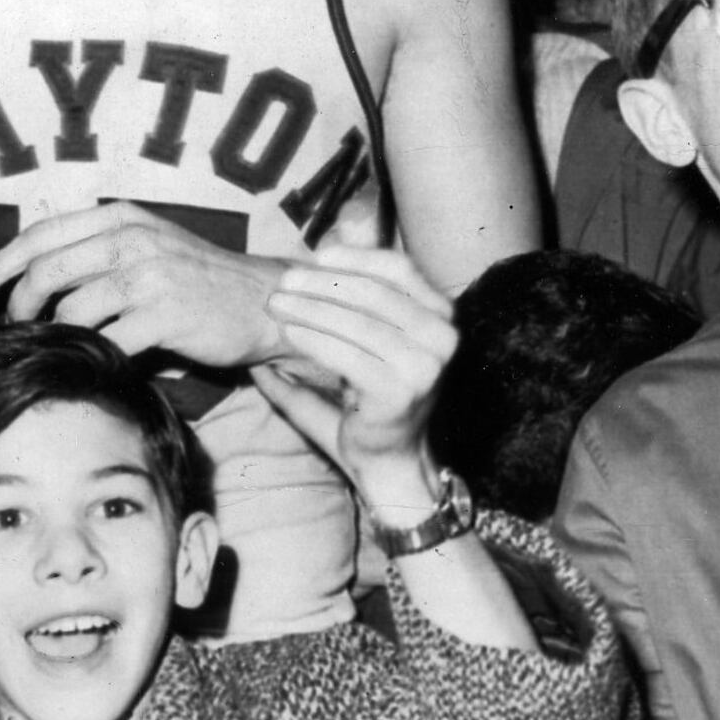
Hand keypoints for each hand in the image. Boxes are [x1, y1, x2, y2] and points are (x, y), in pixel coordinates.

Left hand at [0, 203, 286, 368]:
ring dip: (52, 335)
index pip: (43, 232)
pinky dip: (91, 355)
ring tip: (54, 348)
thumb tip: (30, 273)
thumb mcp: (149, 243)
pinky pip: (106, 341)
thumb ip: (98, 248)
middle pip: (46, 271)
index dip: (1, 262)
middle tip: (12, 327)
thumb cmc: (197, 278)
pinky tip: (92, 362)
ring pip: (70, 309)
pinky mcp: (163, 316)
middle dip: (17, 305)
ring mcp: (149, 277)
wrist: (262, 301)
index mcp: (122, 217)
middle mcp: (132, 240)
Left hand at [250, 246, 455, 490]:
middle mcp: (443, 337)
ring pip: (357, 321)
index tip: (316, 256)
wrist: (392, 463)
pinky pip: (347, 354)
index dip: (355, 256)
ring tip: (277, 304)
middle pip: (374, 291)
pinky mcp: (401, 391)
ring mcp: (426, 365)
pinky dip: (314, 338)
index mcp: (442, 316)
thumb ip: (349, 303)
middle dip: (322, 283)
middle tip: (283, 281)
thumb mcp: (371, 341)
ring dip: (310, 308)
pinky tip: (289, 331)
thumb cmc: (374, 398)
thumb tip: (307, 264)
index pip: (398, 268)